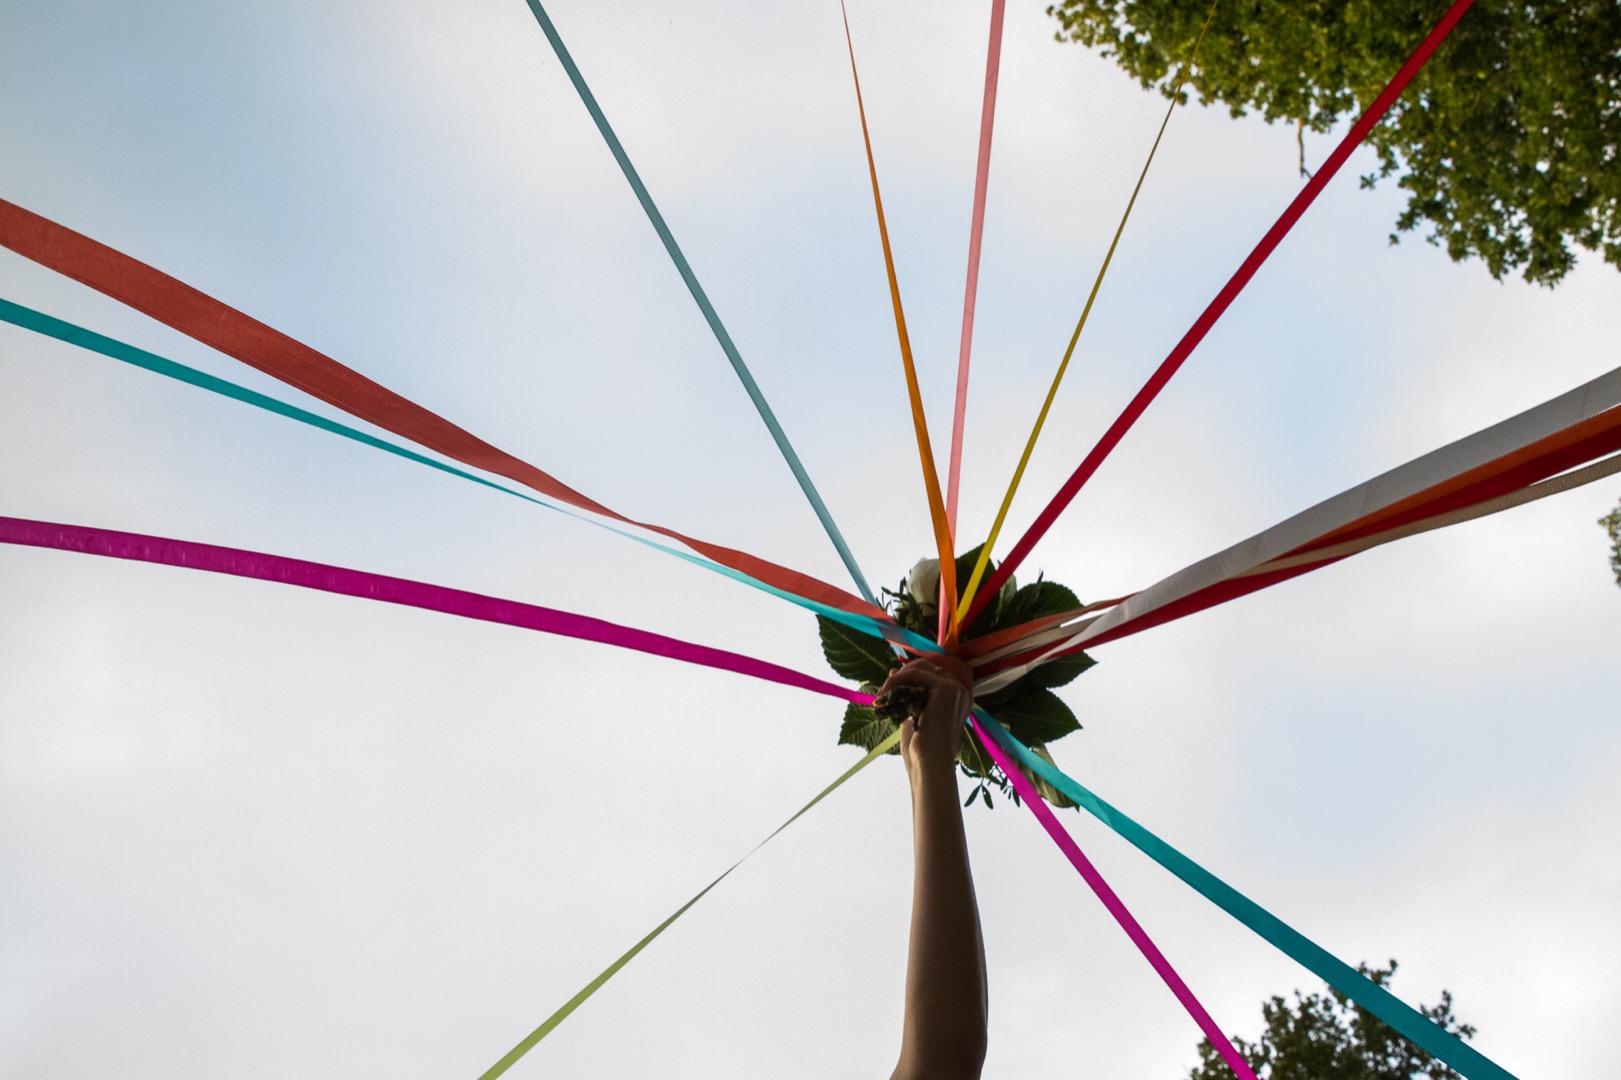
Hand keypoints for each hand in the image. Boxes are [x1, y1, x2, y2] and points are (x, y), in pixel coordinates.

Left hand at [876, 655, 973, 774]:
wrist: (929, 765)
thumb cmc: (921, 750)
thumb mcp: (913, 716)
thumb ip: (908, 694)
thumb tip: (893, 671)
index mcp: (957, 699)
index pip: (932, 674)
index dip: (909, 676)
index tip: (890, 688)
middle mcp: (960, 691)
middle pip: (927, 667)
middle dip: (902, 675)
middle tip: (884, 691)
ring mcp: (955, 688)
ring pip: (919, 668)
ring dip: (896, 679)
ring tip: (882, 695)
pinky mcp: (945, 688)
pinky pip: (915, 673)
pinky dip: (896, 680)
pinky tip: (885, 695)